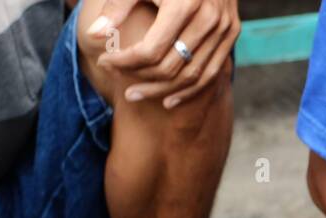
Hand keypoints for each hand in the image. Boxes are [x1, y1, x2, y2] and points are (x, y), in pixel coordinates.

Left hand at [90, 0, 239, 107]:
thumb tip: (94, 36)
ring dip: (161, 91)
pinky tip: (168, 101)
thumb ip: (116, 7)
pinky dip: (189, 91)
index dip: (124, 61)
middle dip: (140, 78)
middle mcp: (208, 19)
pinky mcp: (231, 33)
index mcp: (183, 4)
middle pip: (171, 67)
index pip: (151, 50)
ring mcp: (224, 28)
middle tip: (118, 83)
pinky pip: (211, 74)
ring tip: (136, 94)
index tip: (104, 62)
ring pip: (192, 76)